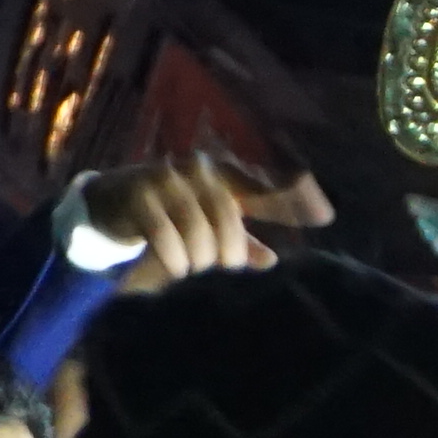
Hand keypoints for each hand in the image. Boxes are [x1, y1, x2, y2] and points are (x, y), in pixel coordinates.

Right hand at [76, 156, 331, 282]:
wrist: (110, 202)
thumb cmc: (172, 212)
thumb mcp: (208, 224)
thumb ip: (241, 239)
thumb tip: (272, 262)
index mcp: (222, 172)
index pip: (263, 187)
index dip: (293, 200)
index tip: (327, 216)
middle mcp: (197, 168)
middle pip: (228, 216)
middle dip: (229, 251)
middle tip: (224, 268)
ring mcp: (164, 179)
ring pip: (197, 227)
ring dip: (199, 257)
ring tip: (195, 268)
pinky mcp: (137, 196)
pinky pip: (164, 233)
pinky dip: (174, 256)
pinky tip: (178, 269)